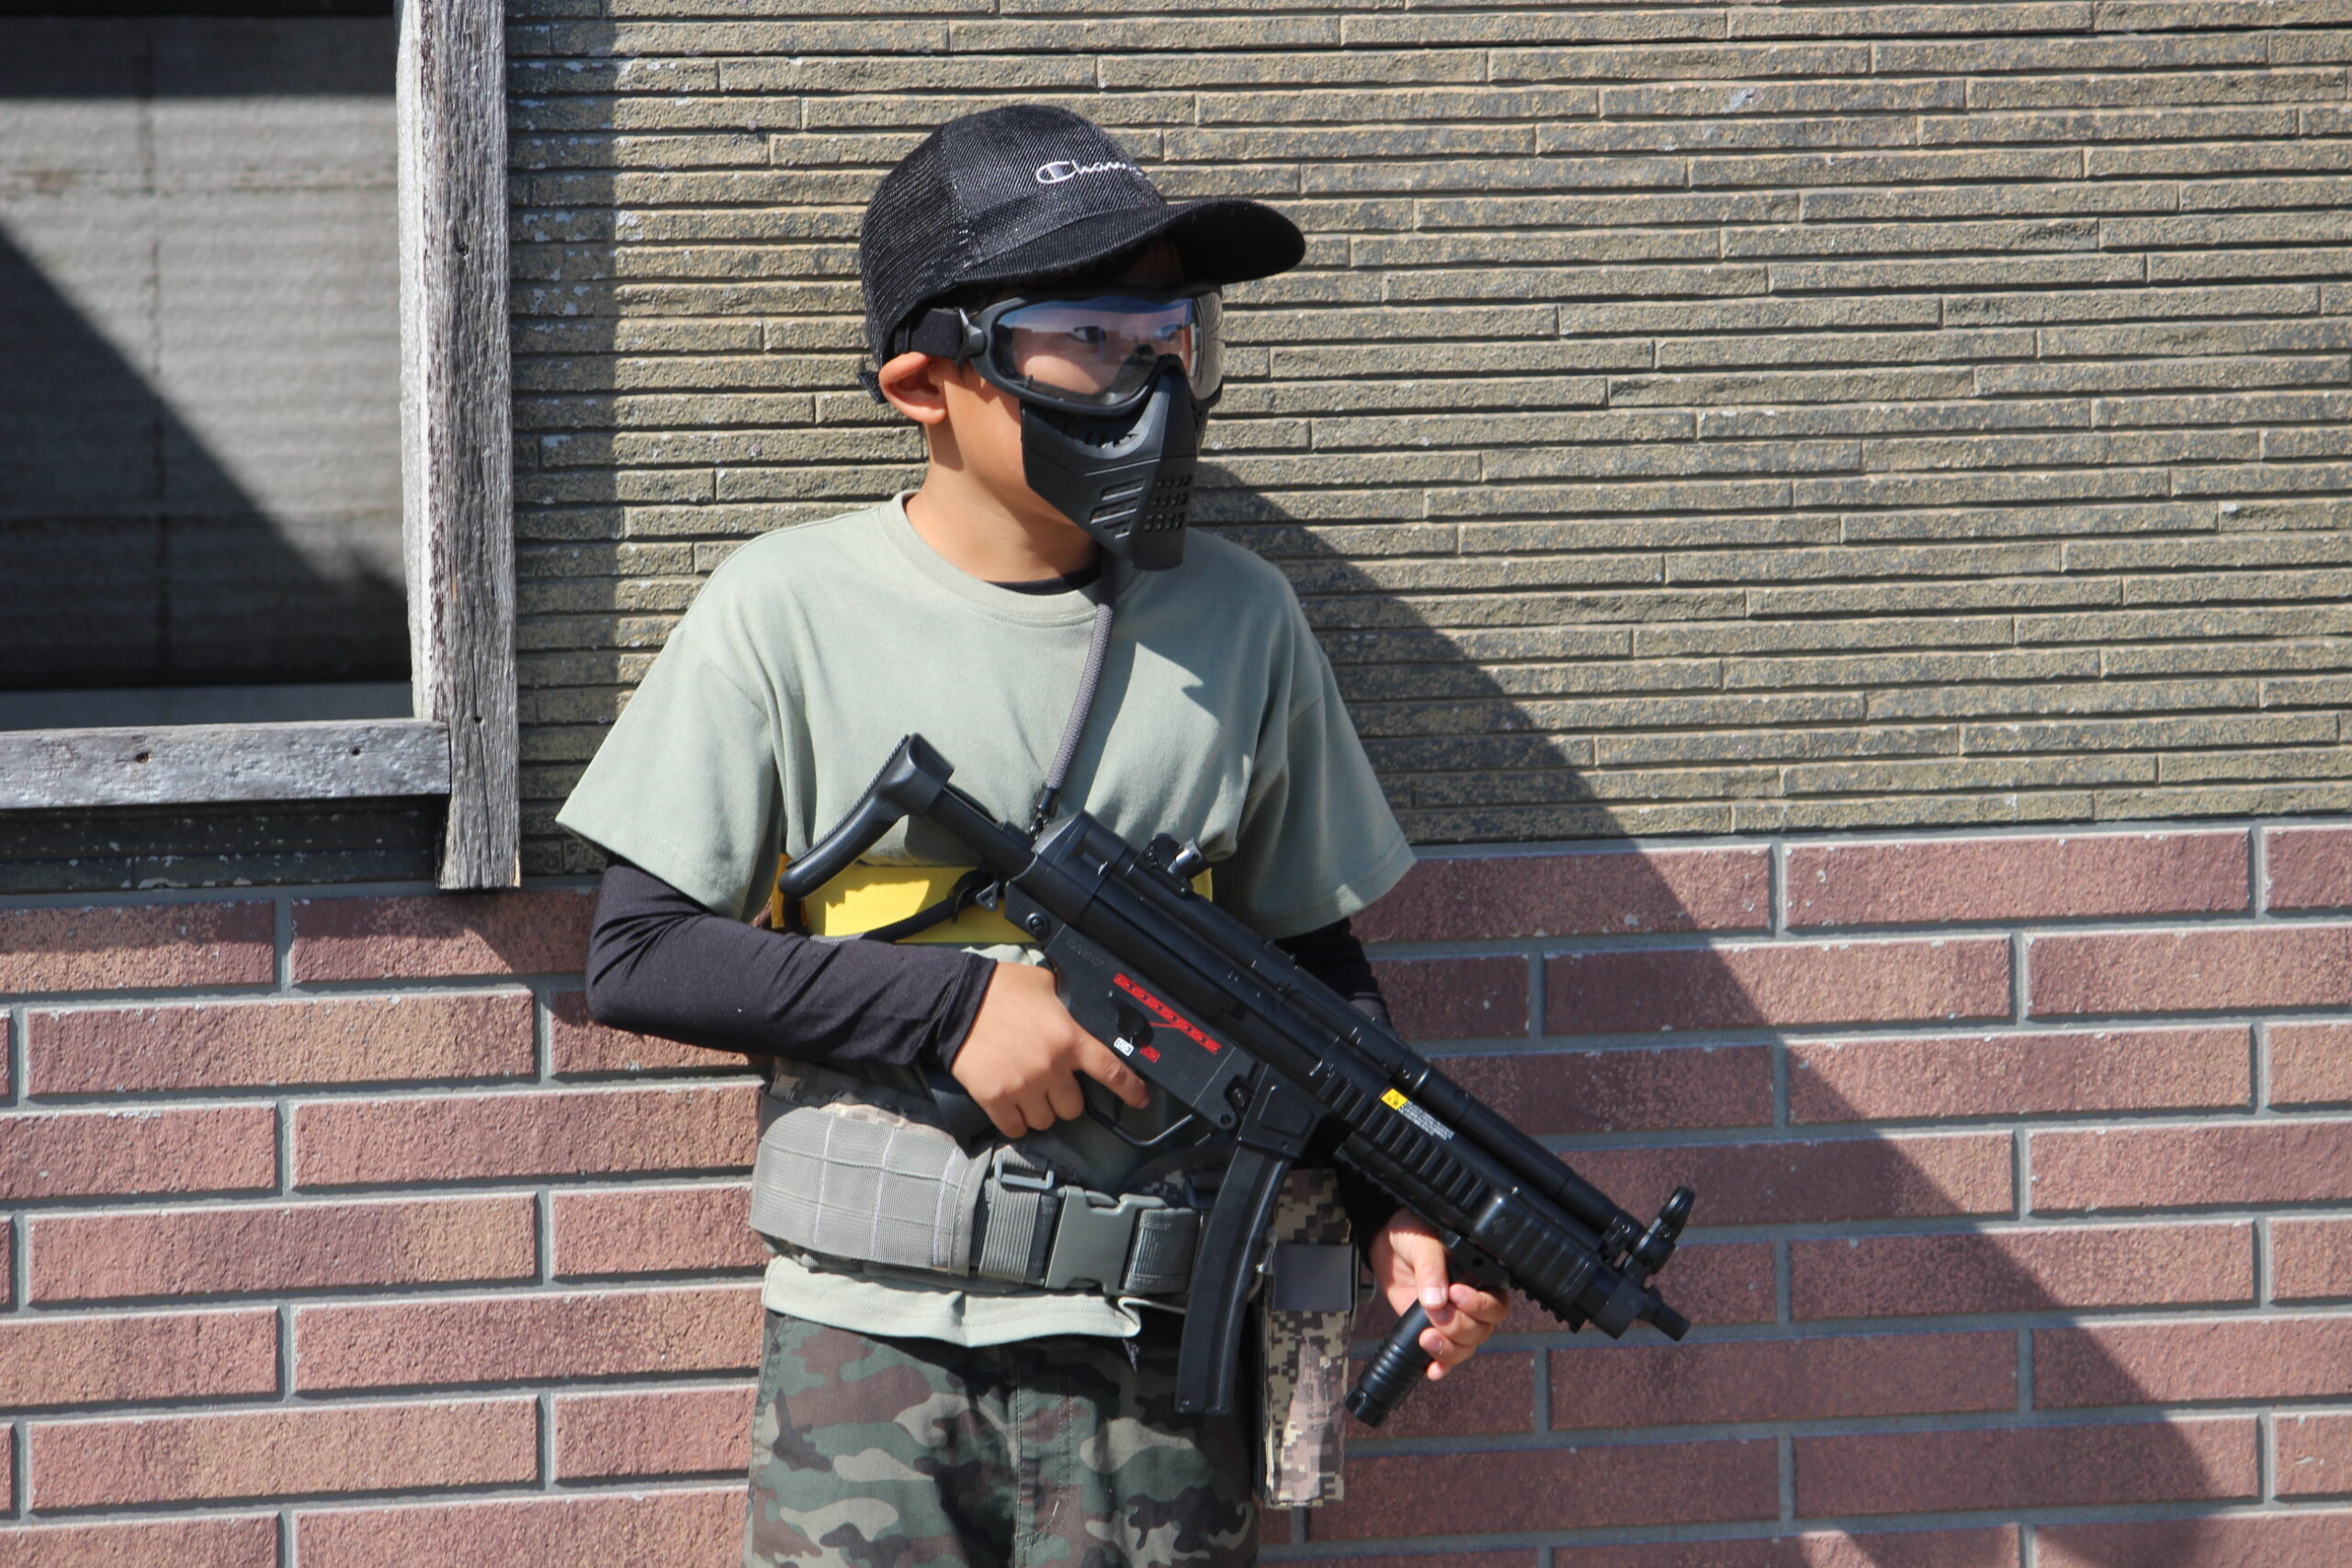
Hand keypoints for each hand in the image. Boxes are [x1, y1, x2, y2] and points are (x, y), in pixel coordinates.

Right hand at [948, 961, 1150, 1139]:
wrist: (954, 1002)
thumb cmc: (999, 989)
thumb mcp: (1044, 984)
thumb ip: (1067, 1004)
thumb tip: (1080, 1011)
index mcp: (1069, 1038)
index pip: (1110, 1070)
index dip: (1129, 1089)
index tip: (1140, 1099)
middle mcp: (1051, 1067)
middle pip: (1075, 1107)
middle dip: (1066, 1098)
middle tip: (1052, 1083)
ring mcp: (1023, 1086)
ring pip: (1046, 1121)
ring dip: (1041, 1111)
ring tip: (1029, 1092)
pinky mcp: (995, 1099)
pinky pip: (1016, 1129)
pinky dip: (1016, 1123)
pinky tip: (1011, 1107)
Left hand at [1368, 1211, 1509, 1379]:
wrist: (1385, 1242)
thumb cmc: (1413, 1233)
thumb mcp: (1425, 1242)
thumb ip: (1432, 1268)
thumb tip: (1436, 1301)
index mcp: (1481, 1277)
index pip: (1496, 1302)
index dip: (1479, 1305)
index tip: (1454, 1294)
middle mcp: (1473, 1301)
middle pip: (1482, 1330)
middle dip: (1458, 1326)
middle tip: (1434, 1312)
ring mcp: (1454, 1318)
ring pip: (1466, 1346)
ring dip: (1449, 1348)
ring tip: (1425, 1336)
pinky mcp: (1434, 1330)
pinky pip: (1446, 1356)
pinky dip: (1441, 1365)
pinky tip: (1431, 1369)